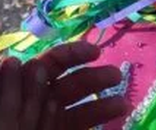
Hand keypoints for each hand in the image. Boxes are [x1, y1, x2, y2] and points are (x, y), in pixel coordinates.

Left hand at [0, 41, 128, 129]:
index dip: (71, 54)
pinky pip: (80, 128)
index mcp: (17, 89)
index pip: (48, 65)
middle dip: (94, 77)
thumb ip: (3, 93)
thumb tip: (13, 62)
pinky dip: (100, 121)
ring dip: (103, 103)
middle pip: (70, 84)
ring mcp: (47, 125)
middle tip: (115, 76)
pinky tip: (118, 116)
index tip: (94, 53)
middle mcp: (36, 105)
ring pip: (80, 110)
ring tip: (123, 105)